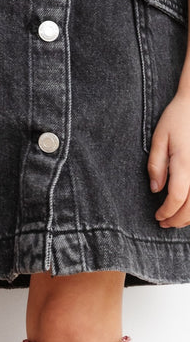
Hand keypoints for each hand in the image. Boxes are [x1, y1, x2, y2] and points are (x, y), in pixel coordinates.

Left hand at [148, 87, 189, 227]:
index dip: (166, 212)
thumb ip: (156, 165)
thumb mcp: (159, 137)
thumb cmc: (180, 117)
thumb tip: (155, 190)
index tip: (157, 217)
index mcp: (186, 163)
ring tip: (178, 219)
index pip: (177, 198)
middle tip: (165, 224)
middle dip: (178, 220)